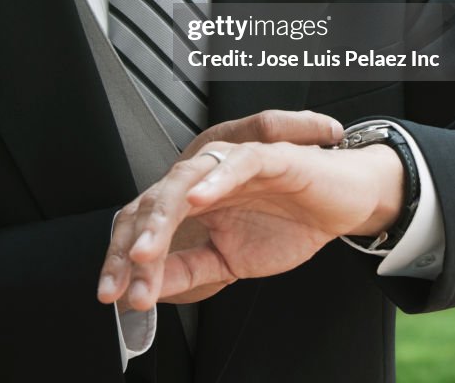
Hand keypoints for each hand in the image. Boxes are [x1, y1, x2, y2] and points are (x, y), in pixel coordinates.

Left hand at [98, 135, 403, 310]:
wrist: (343, 205)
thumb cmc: (288, 224)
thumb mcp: (228, 261)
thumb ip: (187, 270)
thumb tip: (146, 292)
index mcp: (192, 202)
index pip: (146, 223)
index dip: (124, 258)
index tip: (111, 296)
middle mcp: (205, 178)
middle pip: (156, 200)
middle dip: (134, 243)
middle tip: (122, 285)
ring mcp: (233, 164)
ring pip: (186, 178)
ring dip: (162, 215)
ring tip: (145, 253)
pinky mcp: (269, 157)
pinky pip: (237, 162)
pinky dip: (216, 179)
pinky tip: (197, 199)